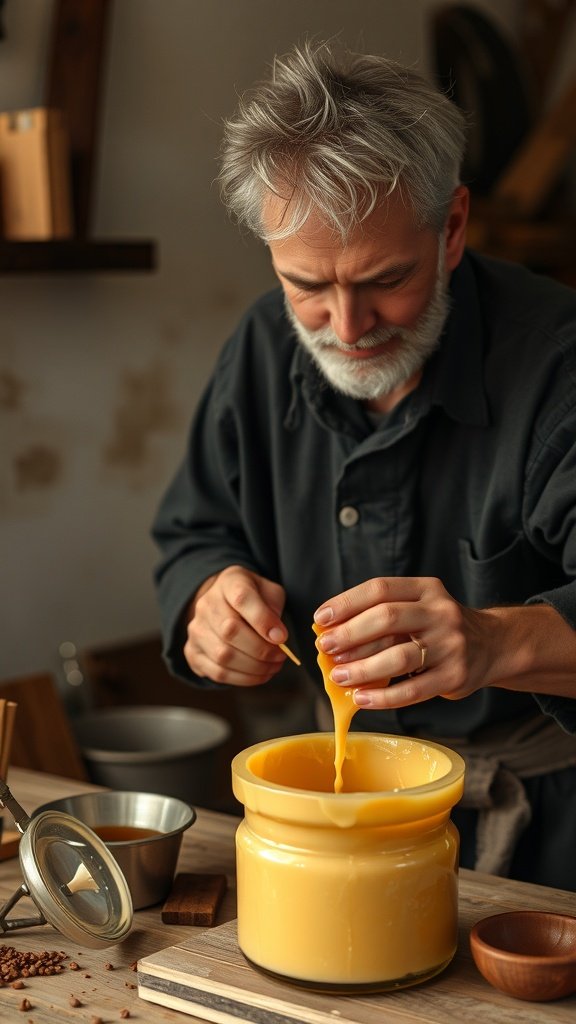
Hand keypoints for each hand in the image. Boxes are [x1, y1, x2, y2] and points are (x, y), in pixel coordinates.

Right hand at [184, 565, 288, 685]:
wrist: (224, 603)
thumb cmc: (253, 598)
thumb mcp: (269, 591)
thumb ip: (274, 608)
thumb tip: (276, 636)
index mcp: (229, 582)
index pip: (242, 598)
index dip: (263, 620)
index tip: (282, 637)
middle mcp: (206, 604)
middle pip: (230, 630)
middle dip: (262, 650)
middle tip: (280, 656)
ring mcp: (196, 629)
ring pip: (223, 656)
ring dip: (255, 667)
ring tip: (273, 666)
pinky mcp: (193, 652)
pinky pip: (217, 673)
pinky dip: (243, 678)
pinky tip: (259, 674)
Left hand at [313, 576, 497, 708]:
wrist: (493, 645)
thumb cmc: (439, 626)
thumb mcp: (419, 606)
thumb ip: (382, 614)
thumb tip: (331, 632)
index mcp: (426, 589)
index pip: (380, 588)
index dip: (347, 603)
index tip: (321, 618)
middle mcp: (441, 612)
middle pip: (388, 618)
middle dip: (350, 634)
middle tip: (326, 648)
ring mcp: (450, 645)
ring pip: (399, 657)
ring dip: (362, 668)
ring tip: (338, 676)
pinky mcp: (455, 676)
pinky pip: (413, 690)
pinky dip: (383, 697)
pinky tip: (361, 698)